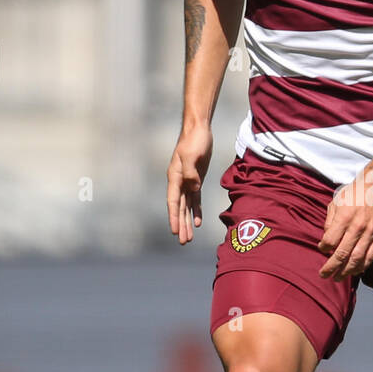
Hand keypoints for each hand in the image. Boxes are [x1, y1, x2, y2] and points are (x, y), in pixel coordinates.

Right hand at [167, 123, 212, 243]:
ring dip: (187, 222)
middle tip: (183, 242)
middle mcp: (179, 182)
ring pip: (186, 206)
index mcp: (175, 177)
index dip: (174, 217)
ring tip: (188, 238)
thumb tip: (193, 188)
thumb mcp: (192, 155)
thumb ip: (191, 172)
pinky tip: (198, 222)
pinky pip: (195, 199)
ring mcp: (187, 181)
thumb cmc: (194, 140)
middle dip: (181, 225)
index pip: (173, 201)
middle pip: (179, 208)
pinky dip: (196, 211)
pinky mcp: (196, 179)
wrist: (199, 129)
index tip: (175, 231)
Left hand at [318, 163, 372, 279]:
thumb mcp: (336, 202)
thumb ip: (329, 222)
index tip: (322, 249)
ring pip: (357, 258)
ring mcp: (371, 232)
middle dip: (331, 267)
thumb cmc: (354, 193)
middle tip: (324, 275)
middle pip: (342, 253)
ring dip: (346, 271)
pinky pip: (371, 255)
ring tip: (338, 278)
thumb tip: (326, 241)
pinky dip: (362, 266)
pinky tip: (355, 271)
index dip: (323, 248)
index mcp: (344, 217)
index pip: (330, 240)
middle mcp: (357, 226)